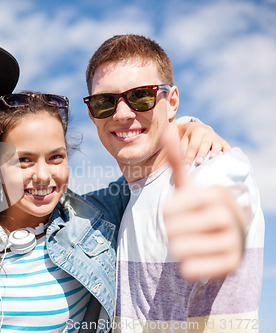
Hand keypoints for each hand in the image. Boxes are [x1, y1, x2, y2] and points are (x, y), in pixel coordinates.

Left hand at [162, 131, 245, 280]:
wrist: (229, 234)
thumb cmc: (200, 207)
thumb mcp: (189, 185)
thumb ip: (177, 160)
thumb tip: (167, 129)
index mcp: (214, 194)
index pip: (167, 211)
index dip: (168, 215)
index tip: (181, 212)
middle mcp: (228, 216)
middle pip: (172, 231)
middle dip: (173, 232)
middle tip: (188, 229)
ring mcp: (233, 241)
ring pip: (179, 251)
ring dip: (179, 250)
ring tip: (193, 241)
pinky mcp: (232, 264)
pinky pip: (190, 270)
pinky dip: (188, 267)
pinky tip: (199, 258)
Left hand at [177, 121, 230, 167]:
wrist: (200, 129)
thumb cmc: (189, 139)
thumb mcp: (184, 141)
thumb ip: (182, 151)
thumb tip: (180, 165)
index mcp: (196, 132)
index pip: (192, 146)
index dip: (189, 157)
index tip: (185, 168)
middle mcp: (207, 133)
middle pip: (204, 144)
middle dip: (202, 154)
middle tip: (199, 163)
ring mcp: (216, 137)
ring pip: (216, 144)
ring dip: (215, 152)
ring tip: (213, 158)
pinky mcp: (223, 142)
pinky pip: (226, 146)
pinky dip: (227, 152)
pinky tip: (226, 159)